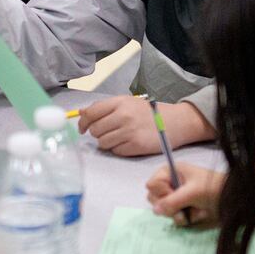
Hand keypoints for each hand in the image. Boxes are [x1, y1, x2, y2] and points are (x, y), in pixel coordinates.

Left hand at [78, 98, 210, 156]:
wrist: (174, 122)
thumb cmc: (148, 113)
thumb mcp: (127, 103)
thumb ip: (104, 107)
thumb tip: (81, 113)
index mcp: (119, 102)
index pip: (91, 113)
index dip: (83, 123)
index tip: (83, 128)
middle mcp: (123, 116)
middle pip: (95, 130)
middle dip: (98, 133)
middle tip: (108, 132)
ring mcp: (129, 131)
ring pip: (103, 142)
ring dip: (107, 142)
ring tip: (119, 137)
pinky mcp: (135, 145)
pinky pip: (115, 151)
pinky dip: (118, 149)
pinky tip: (128, 142)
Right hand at [146, 162, 224, 225]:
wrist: (233, 198)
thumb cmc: (212, 188)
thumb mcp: (192, 192)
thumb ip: (172, 201)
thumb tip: (155, 210)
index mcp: (170, 171)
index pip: (152, 185)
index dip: (162, 192)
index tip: (175, 194)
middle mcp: (170, 183)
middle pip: (154, 199)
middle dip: (170, 206)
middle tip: (184, 205)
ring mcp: (176, 196)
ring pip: (164, 211)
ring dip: (181, 214)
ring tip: (197, 210)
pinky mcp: (182, 208)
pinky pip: (175, 218)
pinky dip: (187, 218)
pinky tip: (199, 214)